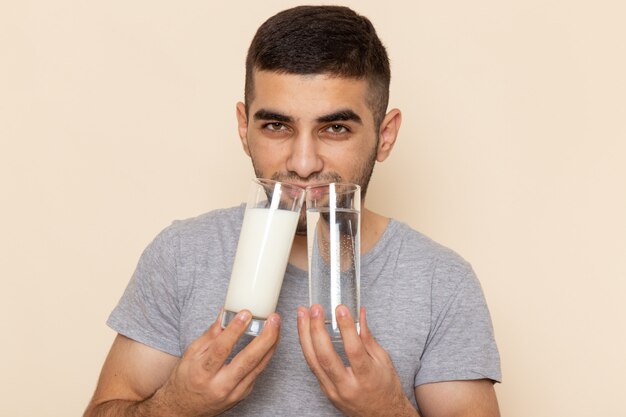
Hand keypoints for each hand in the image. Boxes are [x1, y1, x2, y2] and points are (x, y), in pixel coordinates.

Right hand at [151, 309, 280, 416]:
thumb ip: (210, 334)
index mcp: (201, 372)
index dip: (235, 330)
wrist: (184, 409)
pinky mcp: (242, 395)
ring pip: (258, 366)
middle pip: (247, 360)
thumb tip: (225, 312)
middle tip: (274, 319)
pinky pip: (257, 372)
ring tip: (276, 325)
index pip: (221, 349)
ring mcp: (233, 393)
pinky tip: (270, 341)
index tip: (246, 313)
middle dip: (264, 338)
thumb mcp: (191, 354)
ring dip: (270, 344)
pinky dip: (265, 355)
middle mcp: (219, 385)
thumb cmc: (186, 378)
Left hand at [297, 304, 417, 416]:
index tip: (340, 309)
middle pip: (326, 356)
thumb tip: (359, 314)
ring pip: (312, 361)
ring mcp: (333, 390)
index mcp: (367, 377)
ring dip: (304, 335)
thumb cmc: (385, 388)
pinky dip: (307, 347)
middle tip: (314, 309)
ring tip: (302, 314)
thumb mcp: (383, 361)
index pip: (353, 350)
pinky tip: (304, 331)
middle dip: (316, 329)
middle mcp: (347, 386)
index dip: (346, 327)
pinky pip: (312, 367)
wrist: (381, 416)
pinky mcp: (325, 391)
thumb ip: (368, 337)